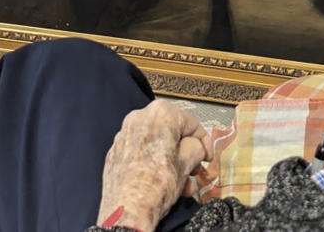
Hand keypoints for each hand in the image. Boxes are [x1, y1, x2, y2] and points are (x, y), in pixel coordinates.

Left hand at [96, 99, 211, 231]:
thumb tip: (196, 146)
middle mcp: (138, 118)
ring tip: (181, 181)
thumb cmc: (156, 185)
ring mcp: (124, 134)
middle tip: (194, 168)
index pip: (191, 122)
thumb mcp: (188, 163)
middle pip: (172, 132)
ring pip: (156, 143)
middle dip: (186, 152)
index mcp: (159, 114)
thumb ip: (197, 147)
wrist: (128, 209)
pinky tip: (163, 181)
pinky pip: (142, 152)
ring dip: (172, 160)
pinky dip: (154, 162)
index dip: (203, 140)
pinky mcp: (116, 151)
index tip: (207, 154)